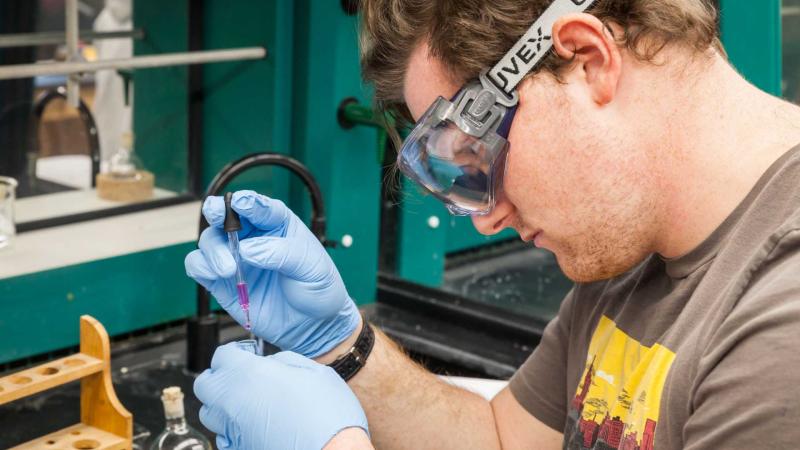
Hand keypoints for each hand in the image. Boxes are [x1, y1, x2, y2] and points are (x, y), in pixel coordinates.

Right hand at [184, 190, 359, 356]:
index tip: (242, 202)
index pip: (261, 207)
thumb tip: (246, 250)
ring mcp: (236, 259)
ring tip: (229, 268)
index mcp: (278, 224)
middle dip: (218, 211)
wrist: (314, 325)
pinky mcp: (223, 283)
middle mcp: (253, 237)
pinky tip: (217, 275)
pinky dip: (201, 266)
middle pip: (226, 216)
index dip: (249, 202)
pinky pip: (200, 267)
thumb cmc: (318, 288)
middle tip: (216, 215)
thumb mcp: (311, 267)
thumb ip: (280, 254)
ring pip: (210, 240)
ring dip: (214, 249)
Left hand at [194, 343, 368, 449]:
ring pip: (210, 412)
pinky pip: (223, 436)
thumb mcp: (313, 371)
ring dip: (224, 404)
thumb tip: (271, 363)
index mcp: (249, 374)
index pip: (221, 355)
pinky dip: (233, 429)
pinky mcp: (237, 449)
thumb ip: (284, 361)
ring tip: (250, 404)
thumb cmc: (328, 416)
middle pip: (205, 384)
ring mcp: (232, 429)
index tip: (249, 355)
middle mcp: (232, 401)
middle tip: (243, 378)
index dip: (236, 352)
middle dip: (220, 378)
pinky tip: (255, 427)